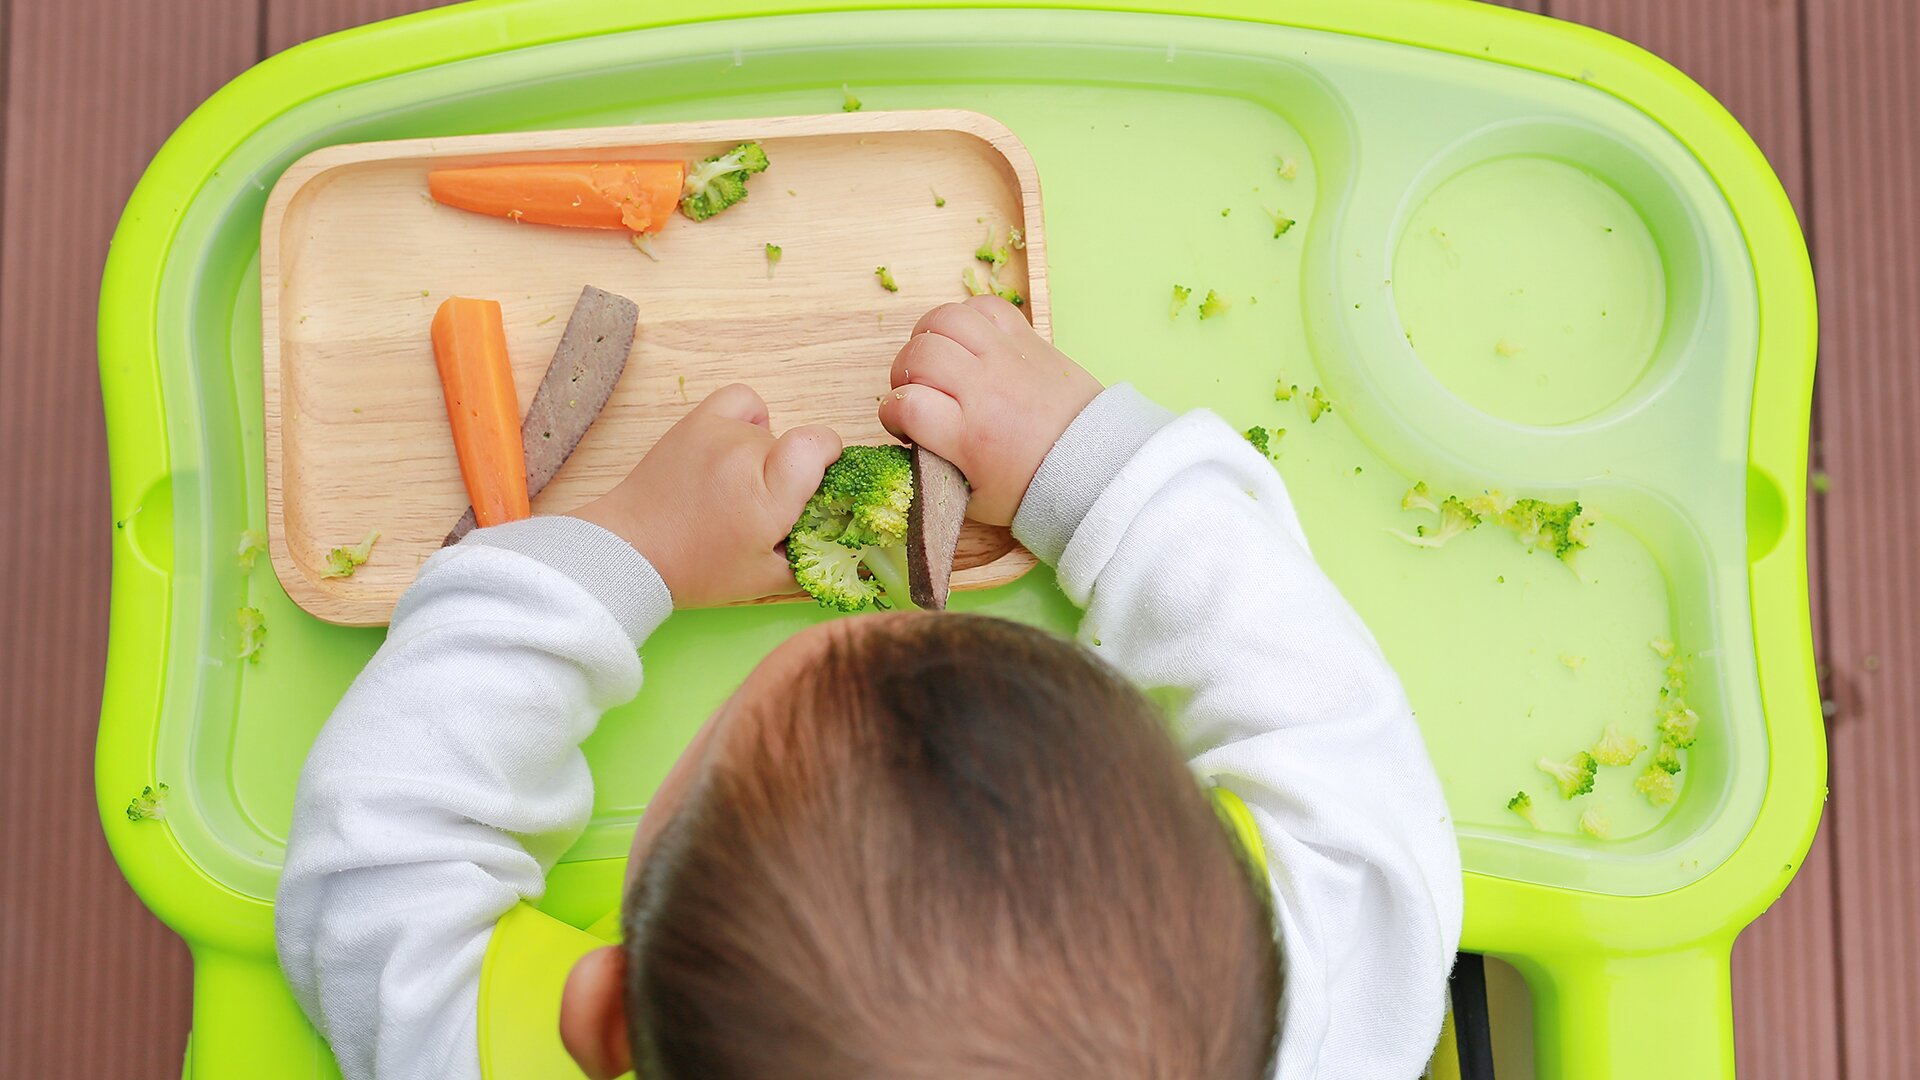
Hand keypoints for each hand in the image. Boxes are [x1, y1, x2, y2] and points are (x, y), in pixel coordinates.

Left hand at [568, 384, 840, 606]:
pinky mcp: (696, 421)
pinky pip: (742, 401)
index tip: (815, 484)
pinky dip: (748, 419)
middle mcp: (746, 454)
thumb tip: (847, 540)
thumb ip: (814, 558)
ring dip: (763, 456)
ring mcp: (718, 432)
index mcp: (768, 495)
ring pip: (768, 432)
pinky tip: (736, 448)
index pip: (820, 443)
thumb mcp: (766, 580)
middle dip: (788, 474)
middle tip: (761, 508)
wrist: (630, 550)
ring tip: (735, 486)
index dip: (828, 458)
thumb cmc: (697, 570)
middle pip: (793, 445)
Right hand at [877, 296, 1103, 525]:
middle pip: (920, 354)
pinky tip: (965, 342)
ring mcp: (1007, 358)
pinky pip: (984, 306)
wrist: (1094, 466)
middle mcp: (986, 390)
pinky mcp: (1028, 339)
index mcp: (971, 437)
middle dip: (903, 374)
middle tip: (916, 393)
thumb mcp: (975, 499)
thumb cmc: (1034, 486)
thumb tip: (908, 447)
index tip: (903, 426)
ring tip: (933, 361)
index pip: (906, 404)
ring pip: (945, 318)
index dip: (892, 414)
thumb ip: (935, 472)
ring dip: (926, 337)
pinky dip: (965, 318)